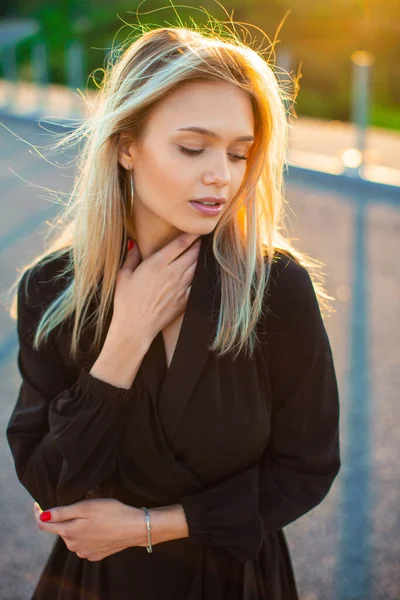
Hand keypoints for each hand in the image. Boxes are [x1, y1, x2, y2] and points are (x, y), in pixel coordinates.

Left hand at [33, 498, 147, 560]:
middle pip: (61, 530)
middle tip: (83, 505)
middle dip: (66, 518)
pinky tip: (101, 527)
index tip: (37, 504)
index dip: (38, 513)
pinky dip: (88, 535)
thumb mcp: (86, 507)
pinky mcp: (96, 555)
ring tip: (95, 516)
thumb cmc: (112, 513)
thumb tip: (43, 515)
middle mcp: (74, 546)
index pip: (44, 526)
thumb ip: (63, 512)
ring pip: (73, 537)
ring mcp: (85, 553)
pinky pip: (84, 544)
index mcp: (69, 533)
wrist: (135, 528)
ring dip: (78, 527)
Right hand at [112, 233, 201, 340]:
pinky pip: (198, 284)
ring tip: (207, 251)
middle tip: (206, 237)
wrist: (135, 326)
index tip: (197, 228)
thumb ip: (132, 258)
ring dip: (203, 257)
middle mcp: (172, 272)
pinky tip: (205, 272)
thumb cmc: (126, 301)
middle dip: (200, 243)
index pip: (180, 243)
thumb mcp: (124, 276)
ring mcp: (181, 286)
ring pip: (198, 266)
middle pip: (193, 253)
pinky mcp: (185, 299)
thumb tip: (135, 244)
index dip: (192, 234)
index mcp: (157, 263)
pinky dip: (202, 276)